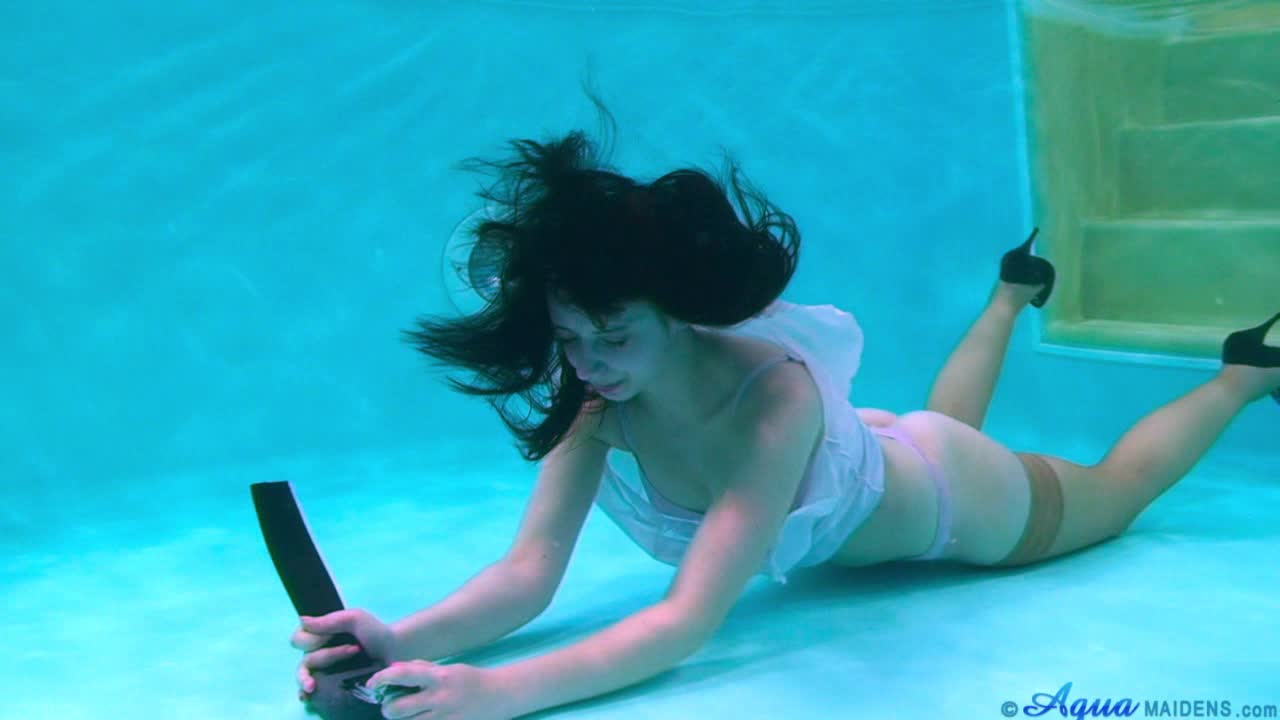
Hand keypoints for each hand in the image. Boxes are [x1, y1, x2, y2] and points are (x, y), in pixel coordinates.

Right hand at [290, 608, 396, 700]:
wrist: (395, 652)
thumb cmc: (375, 632)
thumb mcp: (355, 619)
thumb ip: (329, 620)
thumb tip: (301, 620)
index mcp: (321, 634)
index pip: (299, 638)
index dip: (311, 639)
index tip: (332, 636)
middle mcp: (318, 652)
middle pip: (305, 658)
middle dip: (326, 655)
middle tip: (353, 650)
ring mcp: (323, 670)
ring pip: (305, 675)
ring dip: (309, 677)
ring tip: (313, 685)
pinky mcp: (331, 685)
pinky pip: (310, 691)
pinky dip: (304, 694)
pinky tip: (307, 695)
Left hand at [366, 660, 511, 719]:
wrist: (500, 695)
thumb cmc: (470, 679)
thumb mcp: (446, 668)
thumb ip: (421, 669)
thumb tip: (393, 669)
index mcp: (438, 677)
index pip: (401, 676)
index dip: (381, 679)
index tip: (372, 684)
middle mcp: (439, 698)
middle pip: (396, 709)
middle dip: (388, 709)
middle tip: (391, 706)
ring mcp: (444, 717)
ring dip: (401, 719)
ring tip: (407, 714)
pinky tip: (421, 719)